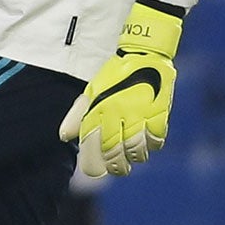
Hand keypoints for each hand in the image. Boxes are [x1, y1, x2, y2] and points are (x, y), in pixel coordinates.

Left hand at [59, 0, 182, 177]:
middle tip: (117, 170)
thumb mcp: (90, 91)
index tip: (95, 171)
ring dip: (134, 158)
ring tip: (132, 160)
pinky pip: (157, 138)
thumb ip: (77, 114)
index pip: (93, 145)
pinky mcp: (160, 112)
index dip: (94, 163)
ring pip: (137, 148)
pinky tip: (149, 146)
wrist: (144, 53)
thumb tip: (64, 136)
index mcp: (98, 108)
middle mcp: (118, 113)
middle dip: (115, 166)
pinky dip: (153, 146)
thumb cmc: (114, 75)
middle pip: (115, 151)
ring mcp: (140, 113)